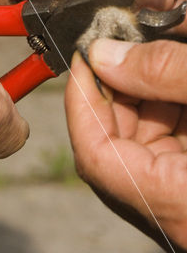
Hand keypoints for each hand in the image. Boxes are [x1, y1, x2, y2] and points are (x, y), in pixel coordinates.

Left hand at [65, 40, 186, 251]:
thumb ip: (165, 73)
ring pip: (140, 143)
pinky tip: (172, 74)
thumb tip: (104, 54)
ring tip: (150, 51)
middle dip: (112, 88)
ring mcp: (184, 199)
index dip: (80, 102)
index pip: (96, 158)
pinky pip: (165, 146)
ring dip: (140, 93)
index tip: (82, 58)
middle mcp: (179, 213)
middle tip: (119, 43)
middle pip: (115, 145)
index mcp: (182, 204)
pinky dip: (164, 107)